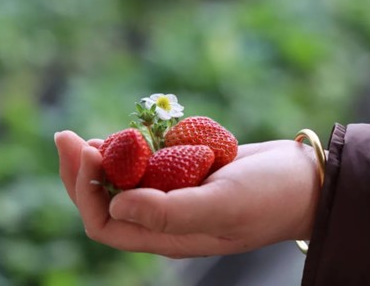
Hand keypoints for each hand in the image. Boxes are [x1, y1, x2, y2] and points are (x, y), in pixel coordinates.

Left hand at [55, 130, 319, 257]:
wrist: (304, 179)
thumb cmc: (269, 197)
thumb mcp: (222, 206)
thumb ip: (169, 212)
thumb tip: (115, 204)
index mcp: (169, 235)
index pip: (107, 224)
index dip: (85, 192)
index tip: (85, 152)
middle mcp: (167, 218)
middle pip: (106, 202)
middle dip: (80, 172)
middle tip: (66, 136)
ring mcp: (177, 194)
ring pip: (124, 182)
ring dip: (101, 160)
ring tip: (85, 137)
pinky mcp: (189, 172)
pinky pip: (149, 163)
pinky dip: (131, 148)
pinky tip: (125, 133)